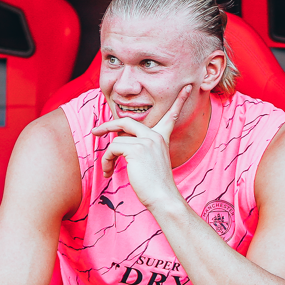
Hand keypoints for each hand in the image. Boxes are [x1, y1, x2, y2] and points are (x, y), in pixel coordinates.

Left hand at [93, 85, 191, 210]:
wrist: (162, 197)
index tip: (188, 87)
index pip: (171, 114)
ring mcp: (147, 141)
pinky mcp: (137, 149)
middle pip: (126, 121)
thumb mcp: (149, 161)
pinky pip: (112, 148)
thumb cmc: (154, 185)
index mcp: (162, 137)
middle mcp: (156, 135)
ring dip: (107, 157)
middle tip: (95, 131)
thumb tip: (119, 138)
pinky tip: (109, 172)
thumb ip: (139, 147)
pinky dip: (106, 161)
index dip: (179, 100)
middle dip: (108, 125)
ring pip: (115, 140)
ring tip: (109, 170)